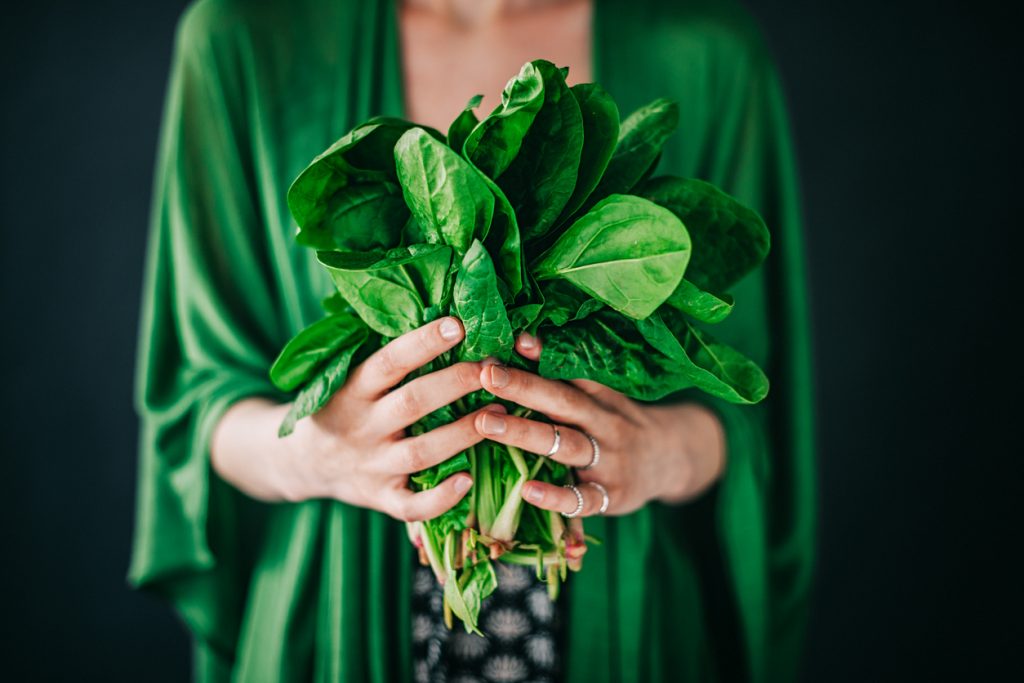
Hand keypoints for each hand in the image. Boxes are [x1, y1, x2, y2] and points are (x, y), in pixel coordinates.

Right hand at [271, 317, 502, 520]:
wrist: (302, 462)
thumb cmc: (343, 407)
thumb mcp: (349, 377)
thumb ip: (387, 357)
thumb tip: (442, 315)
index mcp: (352, 390)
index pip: (389, 361)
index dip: (423, 342)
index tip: (458, 324)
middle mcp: (362, 427)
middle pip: (413, 403)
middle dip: (456, 383)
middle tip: (493, 367)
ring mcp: (372, 466)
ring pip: (421, 452)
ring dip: (463, 433)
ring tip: (500, 412)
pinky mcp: (380, 498)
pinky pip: (412, 506)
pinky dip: (440, 498)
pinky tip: (469, 481)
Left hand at [472, 333, 725, 516]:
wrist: (671, 461)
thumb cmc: (618, 424)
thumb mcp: (600, 397)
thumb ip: (563, 376)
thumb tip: (520, 340)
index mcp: (600, 397)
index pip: (570, 373)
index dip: (542, 356)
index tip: (512, 341)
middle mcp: (605, 424)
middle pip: (563, 402)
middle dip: (523, 387)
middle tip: (486, 375)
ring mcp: (609, 461)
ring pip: (566, 445)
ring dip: (525, 433)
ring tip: (485, 422)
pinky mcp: (611, 497)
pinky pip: (582, 499)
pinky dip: (556, 496)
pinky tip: (527, 490)